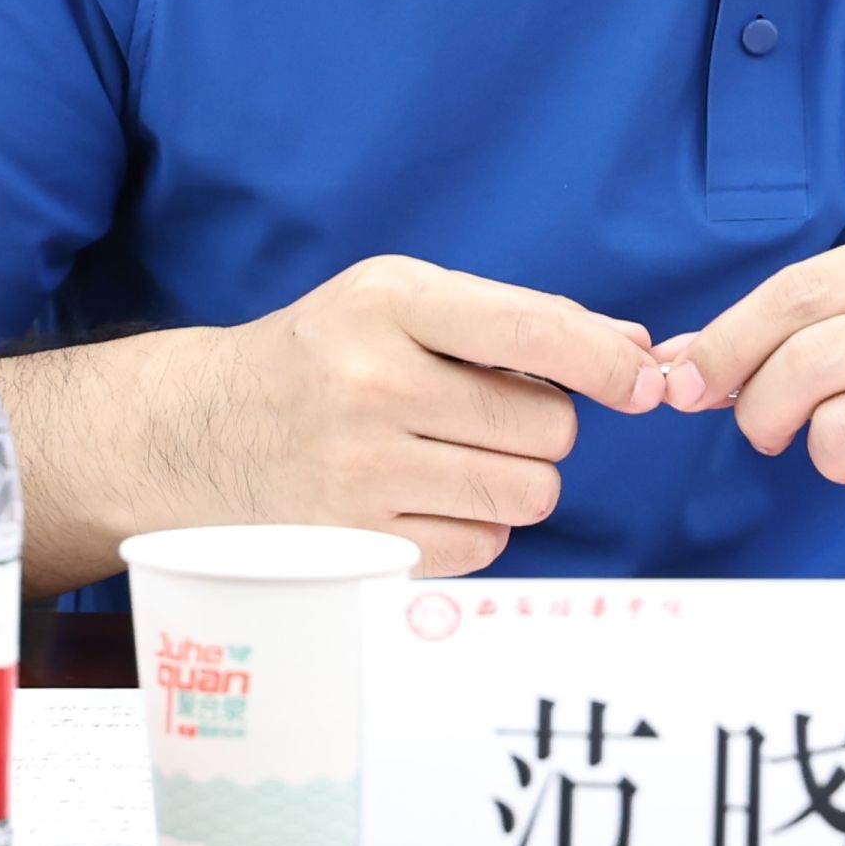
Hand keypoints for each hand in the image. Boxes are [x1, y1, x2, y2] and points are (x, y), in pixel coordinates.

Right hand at [187, 258, 664, 574]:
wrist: (198, 430)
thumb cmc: (324, 354)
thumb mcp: (399, 301)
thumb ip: (519, 318)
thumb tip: (637, 350)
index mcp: (389, 301)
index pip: (535, 332)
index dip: (610, 363)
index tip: (646, 381)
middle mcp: (374, 383)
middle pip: (549, 427)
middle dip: (541, 425)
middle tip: (483, 413)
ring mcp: (363, 471)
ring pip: (529, 492)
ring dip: (517, 478)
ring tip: (456, 454)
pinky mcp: (360, 543)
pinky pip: (487, 544)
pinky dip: (477, 525)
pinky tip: (425, 496)